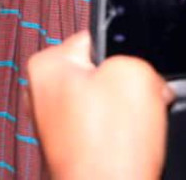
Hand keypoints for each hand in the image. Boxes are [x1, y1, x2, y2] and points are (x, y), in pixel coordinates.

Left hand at [26, 32, 172, 179]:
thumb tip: (143, 75)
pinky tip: (124, 145)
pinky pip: (104, 129)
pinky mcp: (69, 146)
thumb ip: (135, 57)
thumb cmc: (109, 148)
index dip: (126, 52)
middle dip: (125, 86)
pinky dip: (118, 136)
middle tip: (136, 103)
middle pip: (101, 72)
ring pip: (107, 102)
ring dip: (125, 114)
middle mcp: (41, 90)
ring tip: (130, 128)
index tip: (136, 70)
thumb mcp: (135, 74)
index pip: (95, 38)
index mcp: (46, 63)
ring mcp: (54, 121)